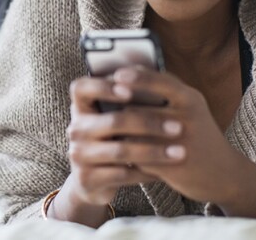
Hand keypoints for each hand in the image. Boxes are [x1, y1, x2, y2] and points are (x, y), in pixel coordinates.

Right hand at [64, 75, 182, 206]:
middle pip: (114, 121)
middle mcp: (76, 129)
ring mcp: (79, 155)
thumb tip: (154, 75)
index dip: (103, 87)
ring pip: (122, 150)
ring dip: (155, 151)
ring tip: (180, 152)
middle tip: (179, 127)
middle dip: (150, 124)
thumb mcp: (114, 116)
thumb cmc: (112, 137)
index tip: (130, 90)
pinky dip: (147, 172)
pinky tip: (165, 171)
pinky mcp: (87, 179)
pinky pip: (123, 174)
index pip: (82, 88)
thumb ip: (128, 96)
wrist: (92, 180)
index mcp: (82, 106)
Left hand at [109, 67, 255, 214]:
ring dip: (122, 134)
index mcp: (191, 99)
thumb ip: (167, 94)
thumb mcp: (191, 108)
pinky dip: (130, 155)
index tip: (115, 75)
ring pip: (138, 134)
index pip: (161, 80)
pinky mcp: (173, 165)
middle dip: (120, 109)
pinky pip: (141, 156)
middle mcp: (188, 117)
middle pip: (143, 108)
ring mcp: (181, 142)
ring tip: (108, 132)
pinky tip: (122, 154)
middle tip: (101, 107)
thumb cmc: (199, 135)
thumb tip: (129, 78)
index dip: (137, 77)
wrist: (224, 173)